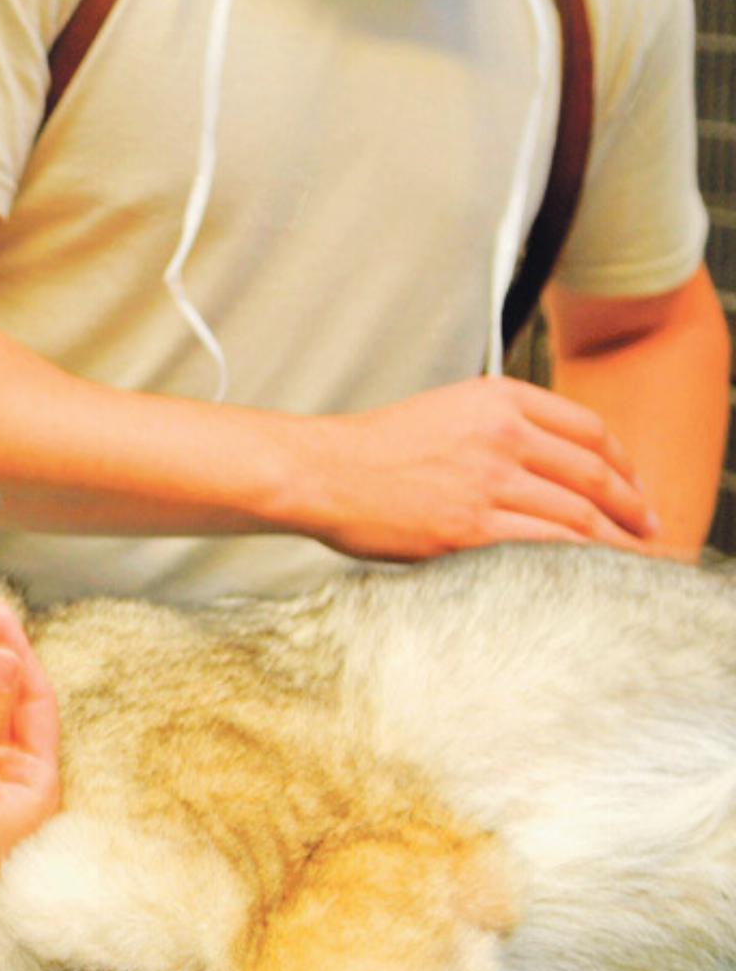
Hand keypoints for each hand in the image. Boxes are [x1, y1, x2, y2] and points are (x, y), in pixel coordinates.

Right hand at [298, 376, 658, 559]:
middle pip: (594, 474)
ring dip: (614, 540)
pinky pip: (547, 547)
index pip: (588, 428)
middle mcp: (501, 434)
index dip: (623, 461)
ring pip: (579, 515)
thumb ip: (500, 425)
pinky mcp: (471, 528)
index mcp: (497, 399)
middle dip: (632, 506)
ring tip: (629, 557)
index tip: (633, 484)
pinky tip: (588, 571)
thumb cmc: (375, 449)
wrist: (322, 472)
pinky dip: (578, 562)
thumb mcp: (446, 410)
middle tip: (647, 526)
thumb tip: (551, 462)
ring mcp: (488, 482)